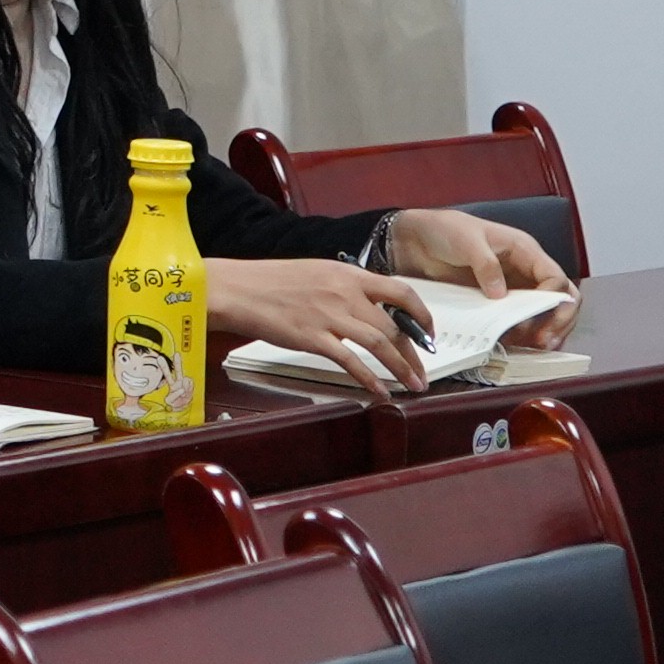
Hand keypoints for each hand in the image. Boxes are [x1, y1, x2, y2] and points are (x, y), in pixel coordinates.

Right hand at [208, 256, 445, 394]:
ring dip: (402, 368)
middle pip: (395, 326)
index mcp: (348, 274)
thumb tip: (369, 307)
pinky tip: (379, 391)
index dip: (422, 315)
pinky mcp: (312, 337)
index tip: (428, 333)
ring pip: (381, 344)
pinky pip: (350, 361)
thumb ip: (345, 287)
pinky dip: (370, 379)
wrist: (235, 288)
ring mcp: (329, 315)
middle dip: (415, 354)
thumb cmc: (268, 282)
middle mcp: (345, 293)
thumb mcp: (316, 272)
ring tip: (413, 385)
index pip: (402, 292)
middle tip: (423, 372)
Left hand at [379, 208, 575, 335]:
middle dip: (559, 320)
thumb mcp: (467, 241)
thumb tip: (500, 295)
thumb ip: (485, 265)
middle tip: (544, 341)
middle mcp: (525, 271)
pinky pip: (517, 320)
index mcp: (525, 251)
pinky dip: (521, 333)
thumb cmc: (443, 230)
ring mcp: (511, 288)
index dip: (553, 299)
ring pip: (544, 312)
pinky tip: (513, 344)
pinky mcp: (494, 302)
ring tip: (533, 347)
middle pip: (561, 298)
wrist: (413, 239)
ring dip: (544, 330)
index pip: (556, 278)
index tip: (537, 317)